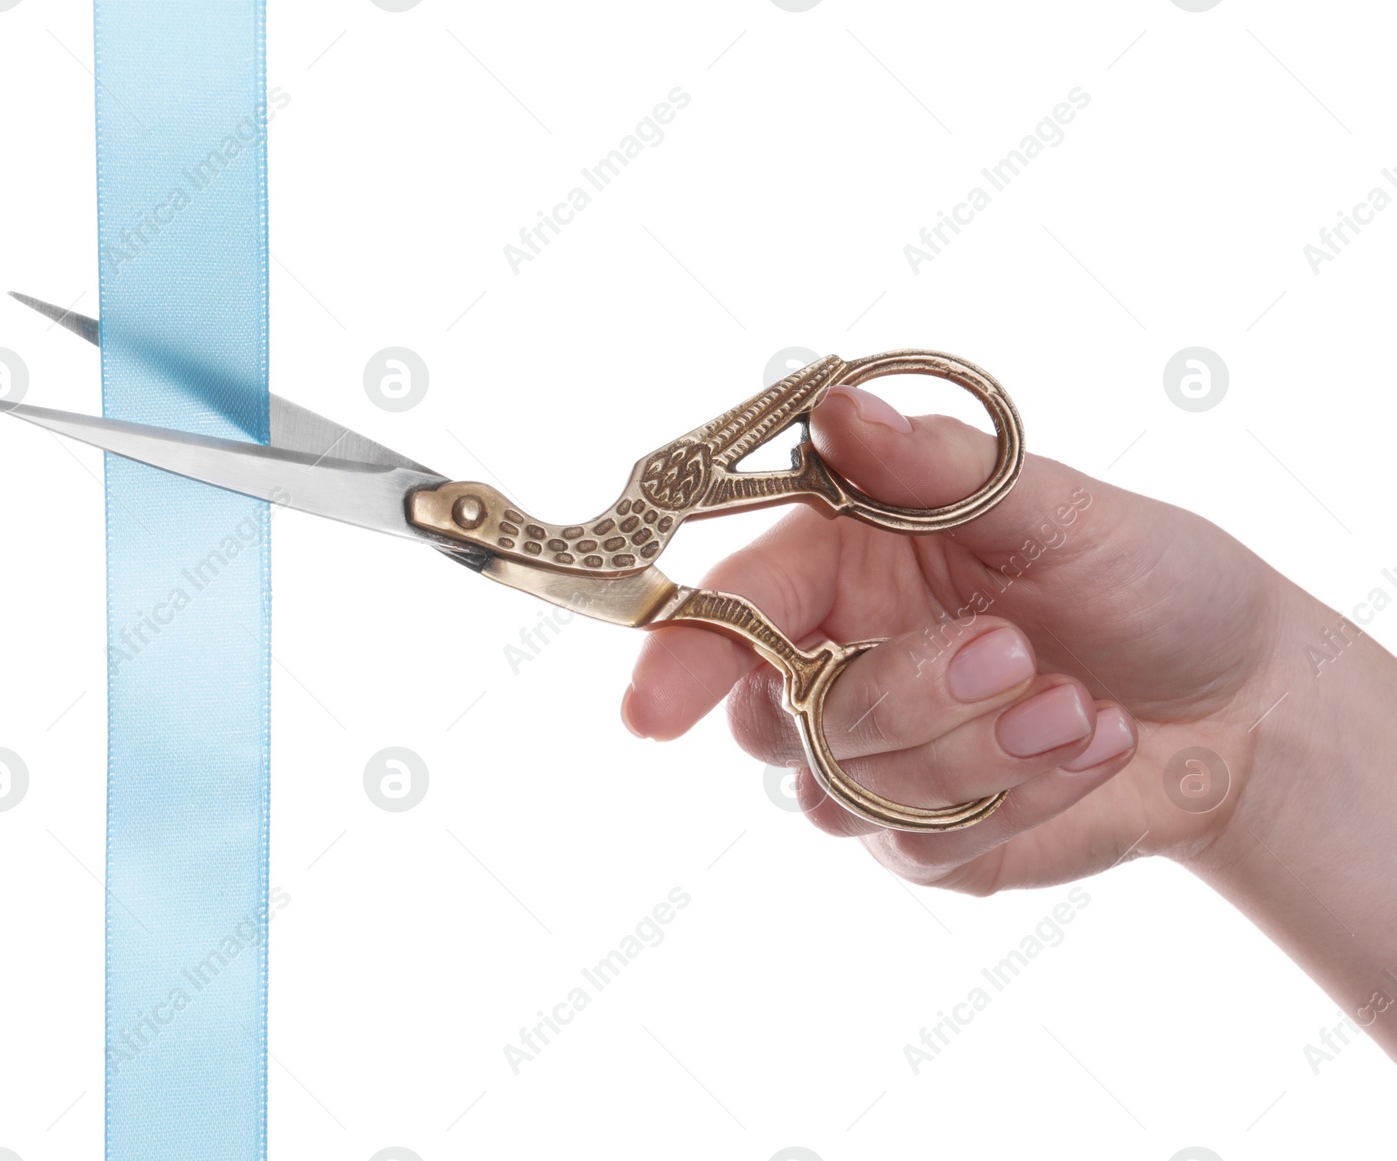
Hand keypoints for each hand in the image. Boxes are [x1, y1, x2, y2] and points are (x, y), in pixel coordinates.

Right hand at [621, 383, 1293, 892]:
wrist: (1243, 701)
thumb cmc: (1145, 582)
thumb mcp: (1055, 505)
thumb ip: (936, 470)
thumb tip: (835, 405)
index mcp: (844, 563)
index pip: (733, 610)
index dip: (680, 656)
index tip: (653, 708)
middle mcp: (841, 661)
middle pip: (780, 714)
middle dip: (901, 694)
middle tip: (1014, 653)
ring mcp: (878, 760)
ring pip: (844, 789)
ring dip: (976, 749)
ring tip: (1078, 702)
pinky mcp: (926, 838)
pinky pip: (922, 843)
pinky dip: (1019, 795)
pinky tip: (1086, 742)